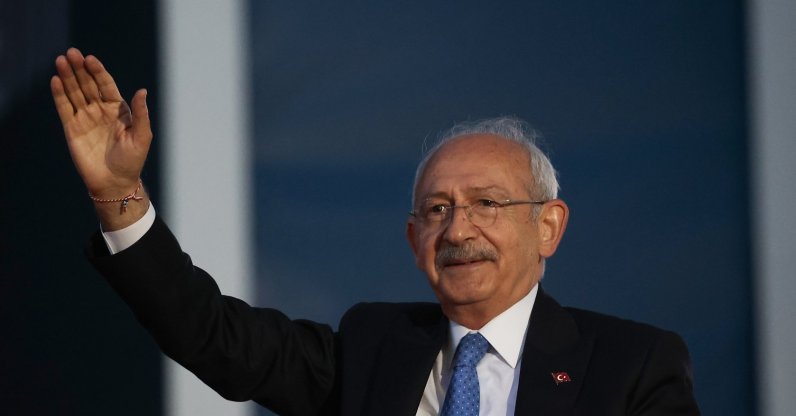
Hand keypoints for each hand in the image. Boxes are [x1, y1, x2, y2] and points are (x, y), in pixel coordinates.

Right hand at [52, 48, 151, 228]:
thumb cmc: (132, 160)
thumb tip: (142, 91)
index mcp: (118, 110)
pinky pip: (64, 108)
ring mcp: (85, 118)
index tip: (90, 59)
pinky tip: (55, 80)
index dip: (98, 71)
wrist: (115, 182)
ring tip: (61, 61)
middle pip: (88, 84)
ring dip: (67, 77)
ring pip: (74, 93)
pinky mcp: (72, 129)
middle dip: (80, 69)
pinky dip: (59, 94)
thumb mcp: (142, 136)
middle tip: (71, 53)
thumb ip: (141, 114)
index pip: (106, 85)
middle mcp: (100, 110)